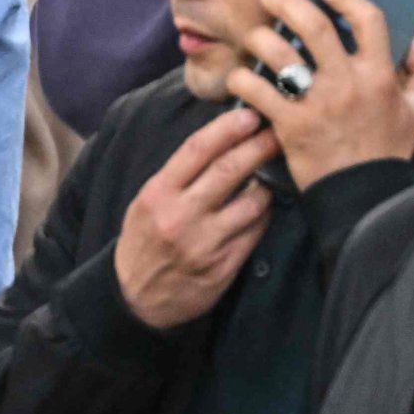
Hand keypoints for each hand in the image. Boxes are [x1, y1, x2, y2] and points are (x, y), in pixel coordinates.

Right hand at [110, 107, 278, 329]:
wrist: (136, 298)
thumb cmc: (145, 239)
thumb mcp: (148, 201)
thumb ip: (180, 174)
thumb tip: (221, 138)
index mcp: (159, 194)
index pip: (197, 149)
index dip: (227, 128)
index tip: (249, 114)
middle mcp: (180, 217)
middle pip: (228, 171)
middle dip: (258, 146)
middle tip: (277, 131)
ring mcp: (204, 244)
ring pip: (251, 203)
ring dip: (267, 184)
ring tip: (274, 173)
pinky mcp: (223, 267)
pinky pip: (255, 232)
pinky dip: (264, 214)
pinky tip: (265, 205)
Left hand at [227, 0, 413, 190]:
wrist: (363, 197)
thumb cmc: (386, 151)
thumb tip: (413, 38)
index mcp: (380, 75)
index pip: (367, 19)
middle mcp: (348, 83)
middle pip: (314, 26)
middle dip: (288, 2)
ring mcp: (317, 104)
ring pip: (280, 54)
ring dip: (261, 38)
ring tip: (256, 35)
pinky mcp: (290, 125)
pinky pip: (258, 90)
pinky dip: (244, 79)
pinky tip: (243, 75)